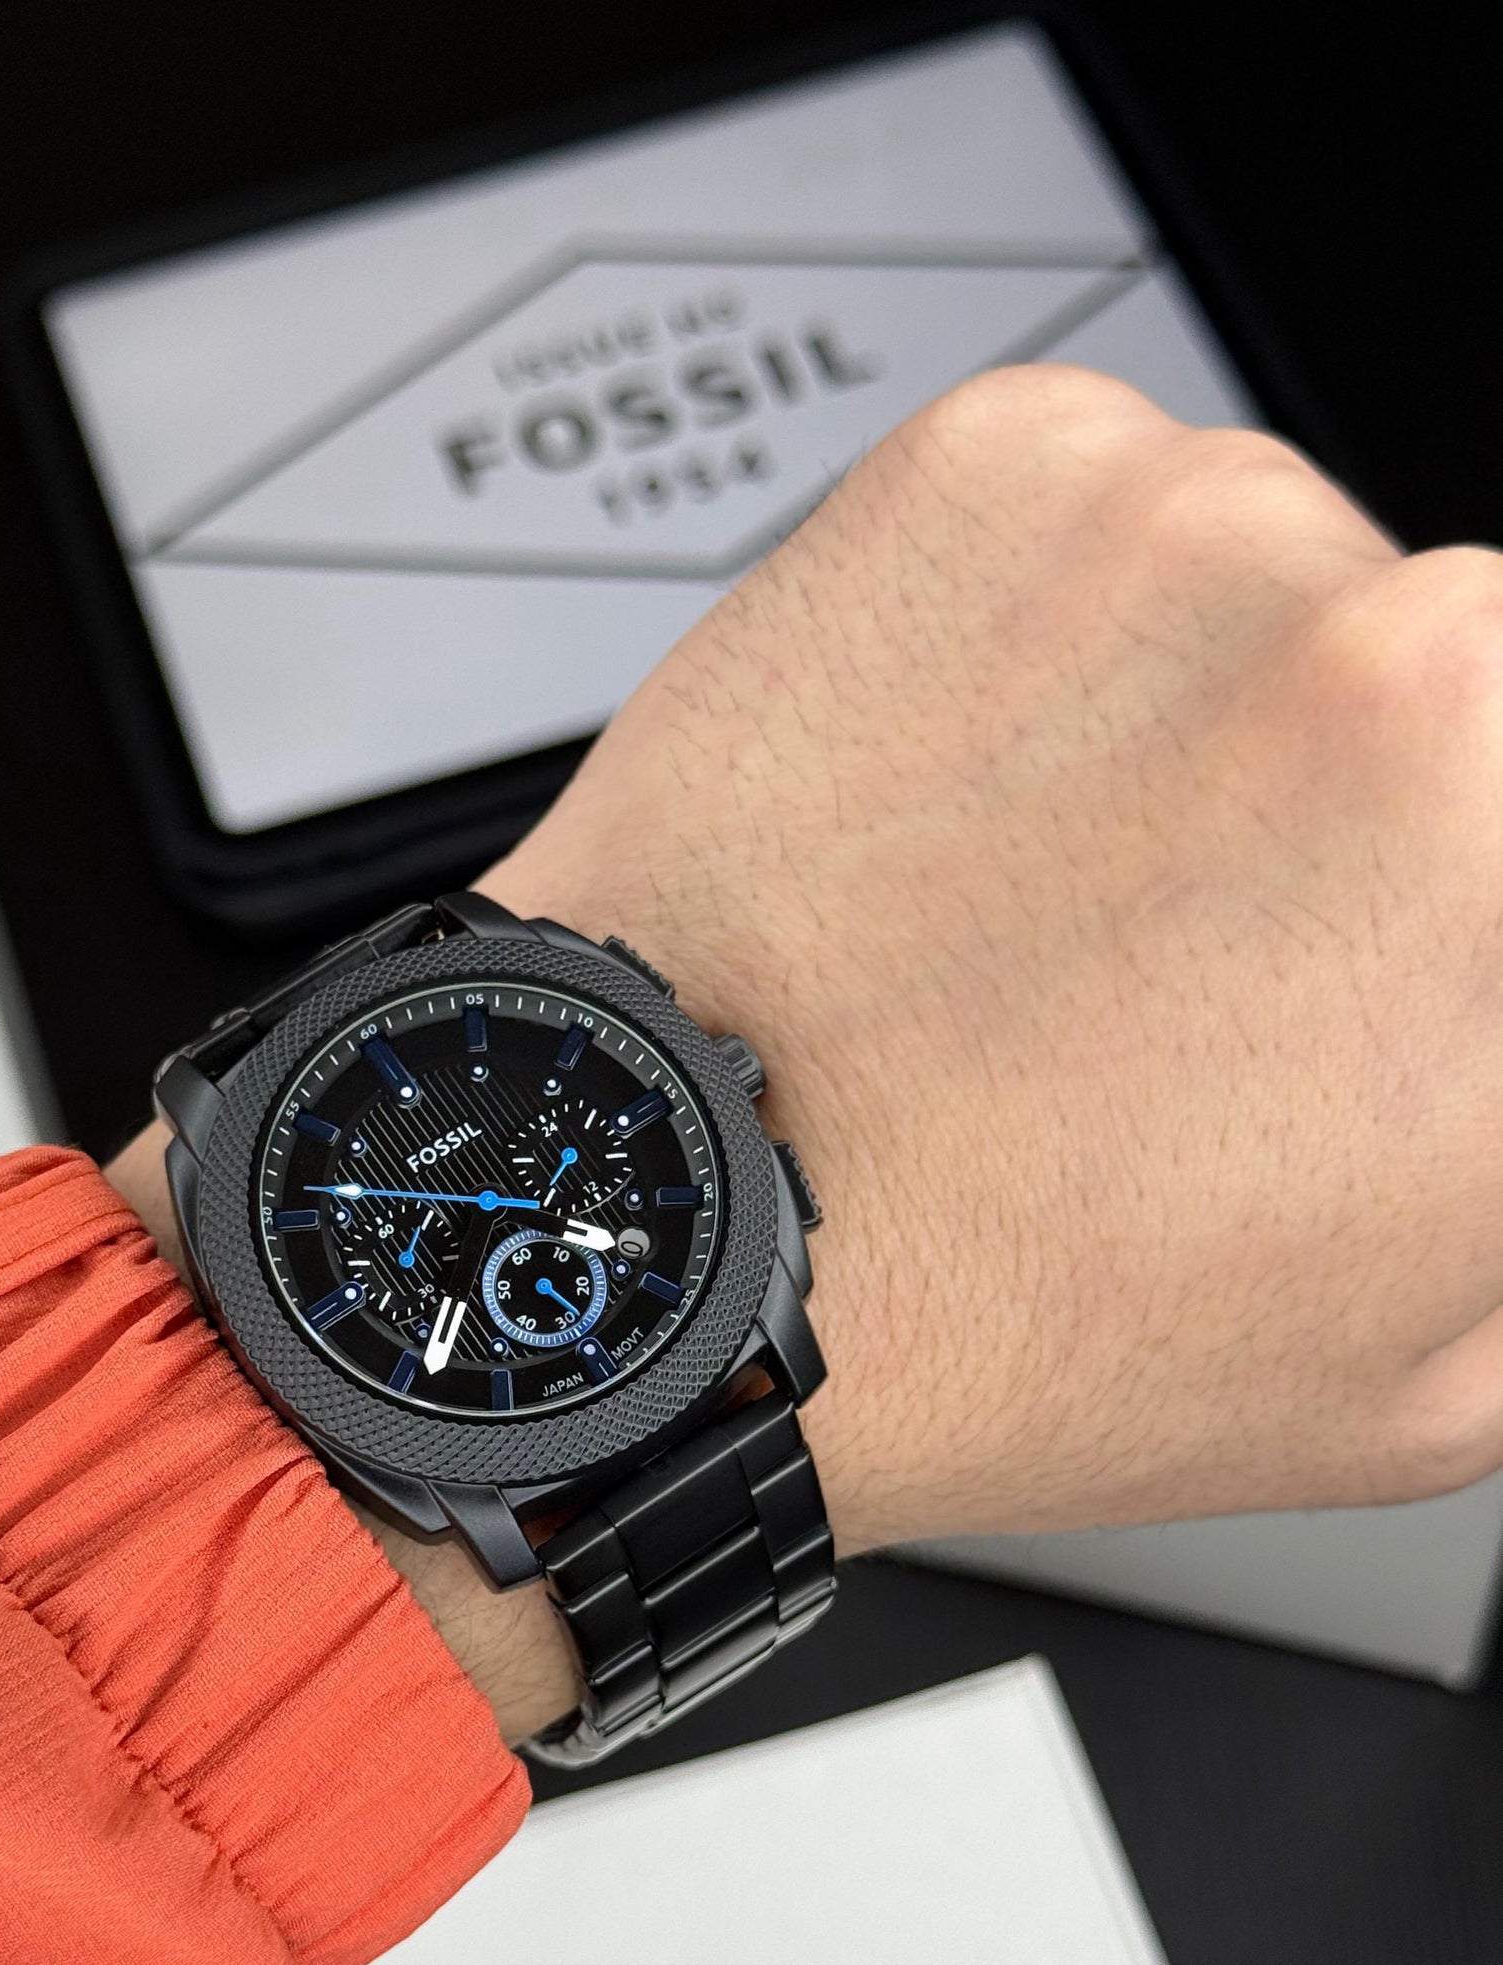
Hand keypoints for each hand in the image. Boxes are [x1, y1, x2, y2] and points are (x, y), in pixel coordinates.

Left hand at [116, 361, 1502, 1737]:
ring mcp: (1201, 534)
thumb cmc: (1007, 1318)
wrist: (677, 1225)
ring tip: (1048, 898)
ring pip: (1277, 581)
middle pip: (1455, 685)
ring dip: (1204, 708)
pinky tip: (961, 802)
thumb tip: (1492, 1046)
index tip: (1367, 959)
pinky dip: (1046, 628)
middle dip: (1363, 813)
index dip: (1447, 918)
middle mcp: (1417, 664)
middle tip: (1212, 960)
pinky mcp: (1010, 464)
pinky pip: (1100, 511)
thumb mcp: (1436, 1366)